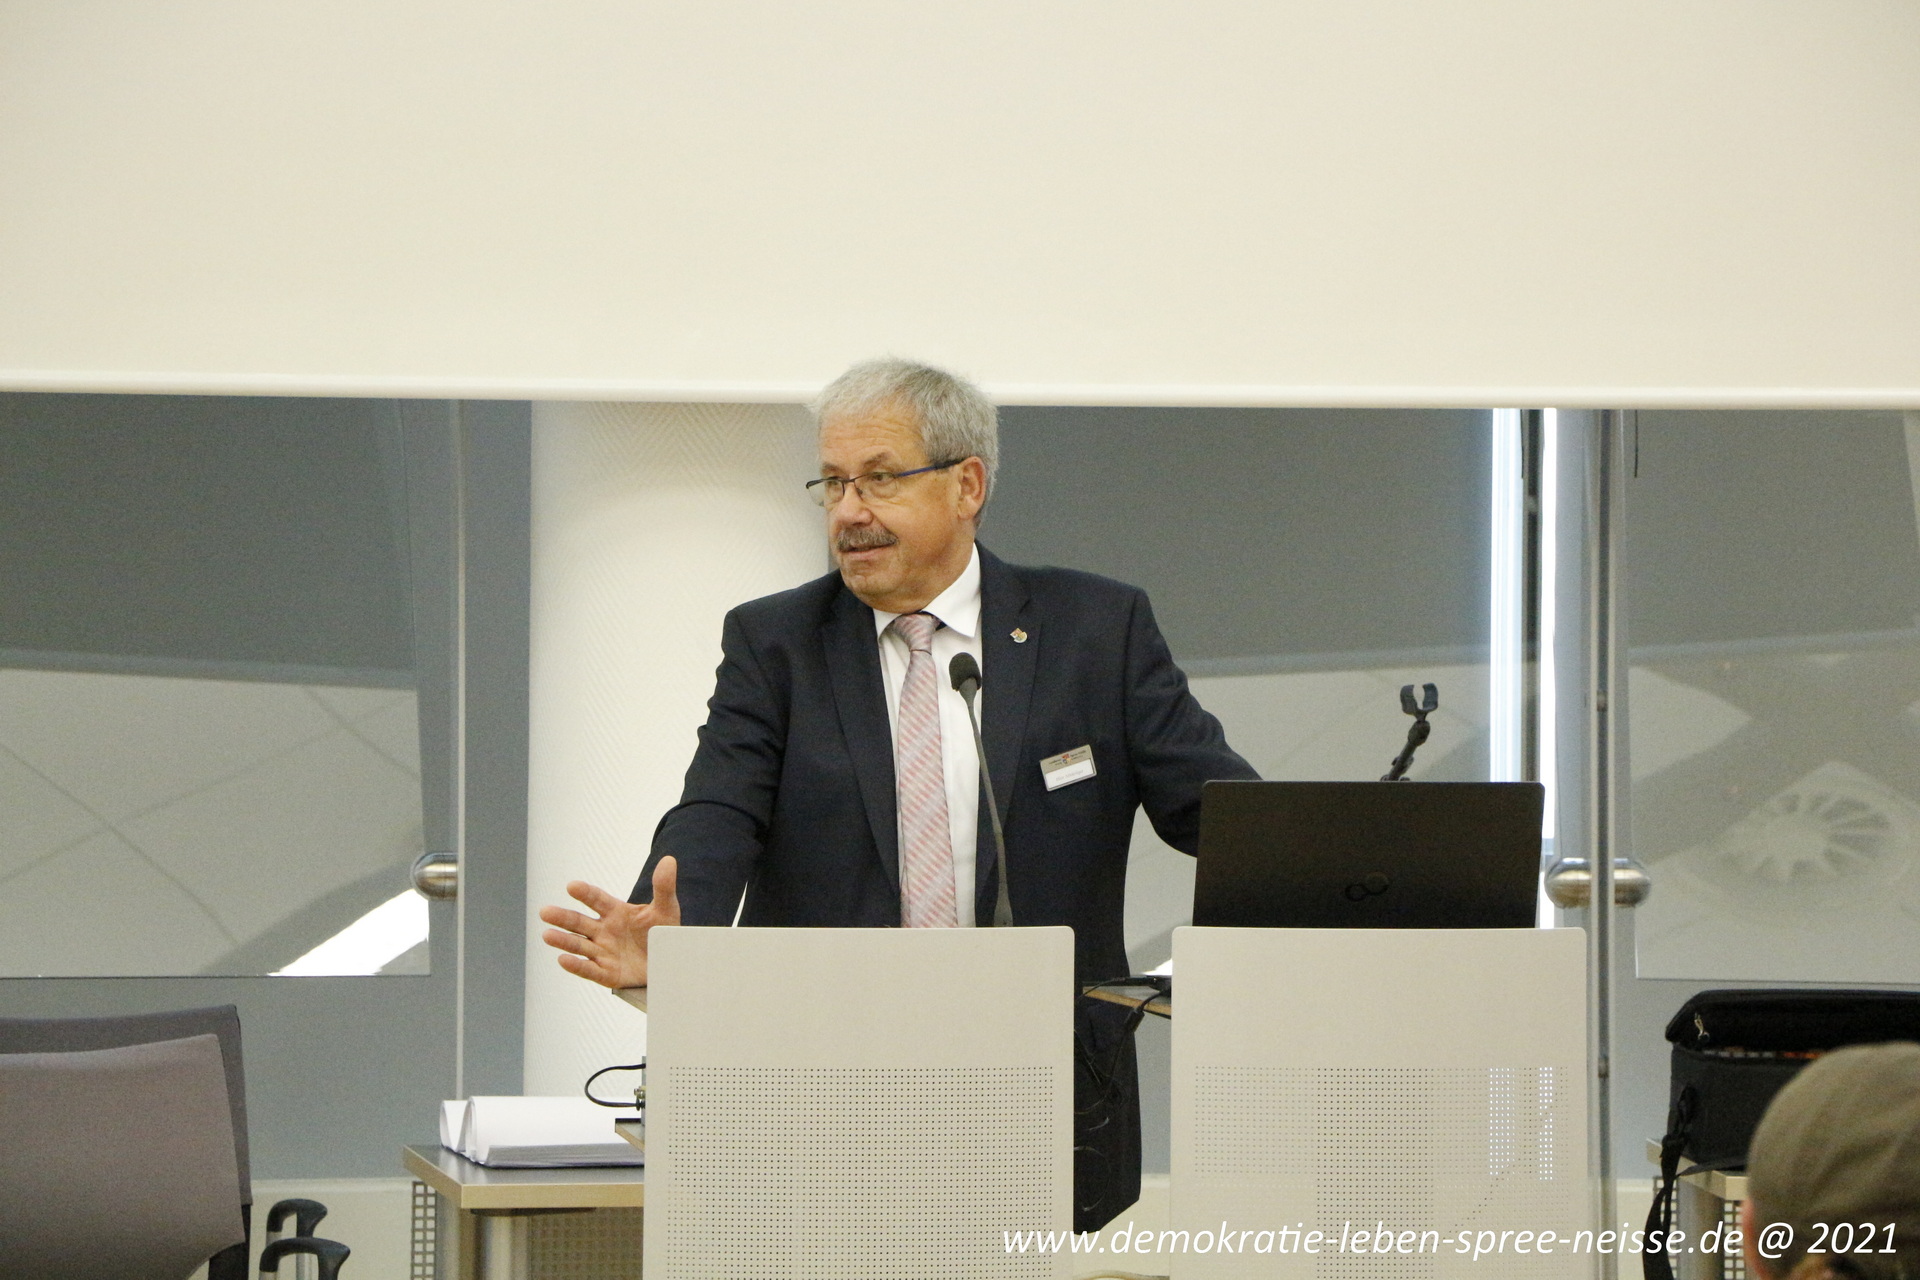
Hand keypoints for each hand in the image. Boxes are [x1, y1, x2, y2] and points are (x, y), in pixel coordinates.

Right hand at [538, 857, 679, 989]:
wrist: (670, 963)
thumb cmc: (664, 933)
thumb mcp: (666, 909)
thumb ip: (663, 887)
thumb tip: (669, 861)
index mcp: (616, 912)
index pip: (597, 900)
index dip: (585, 893)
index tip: (572, 886)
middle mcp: (604, 931)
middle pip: (579, 923)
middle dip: (562, 917)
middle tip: (545, 912)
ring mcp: (604, 952)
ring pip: (579, 946)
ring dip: (563, 941)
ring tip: (547, 935)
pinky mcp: (607, 974)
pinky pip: (590, 970)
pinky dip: (576, 966)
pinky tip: (563, 959)